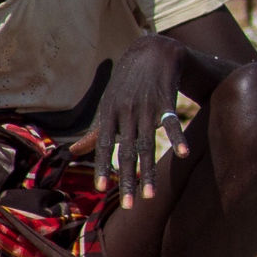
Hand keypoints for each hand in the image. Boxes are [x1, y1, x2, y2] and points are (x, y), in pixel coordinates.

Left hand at [72, 35, 189, 207]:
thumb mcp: (109, 104)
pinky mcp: (166, 100)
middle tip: (129, 205)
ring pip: (148, 144)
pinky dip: (177, 138)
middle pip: (127, 151)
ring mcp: (147, 106)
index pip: (105, 144)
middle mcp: (127, 111)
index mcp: (110, 113)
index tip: (103, 189)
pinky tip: (183, 154)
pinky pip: (171, 123)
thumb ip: (96, 132)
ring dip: (149, 171)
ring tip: (151, 195)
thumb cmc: (127, 83)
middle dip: (128, 179)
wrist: (153, 51)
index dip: (104, 166)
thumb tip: (73, 153)